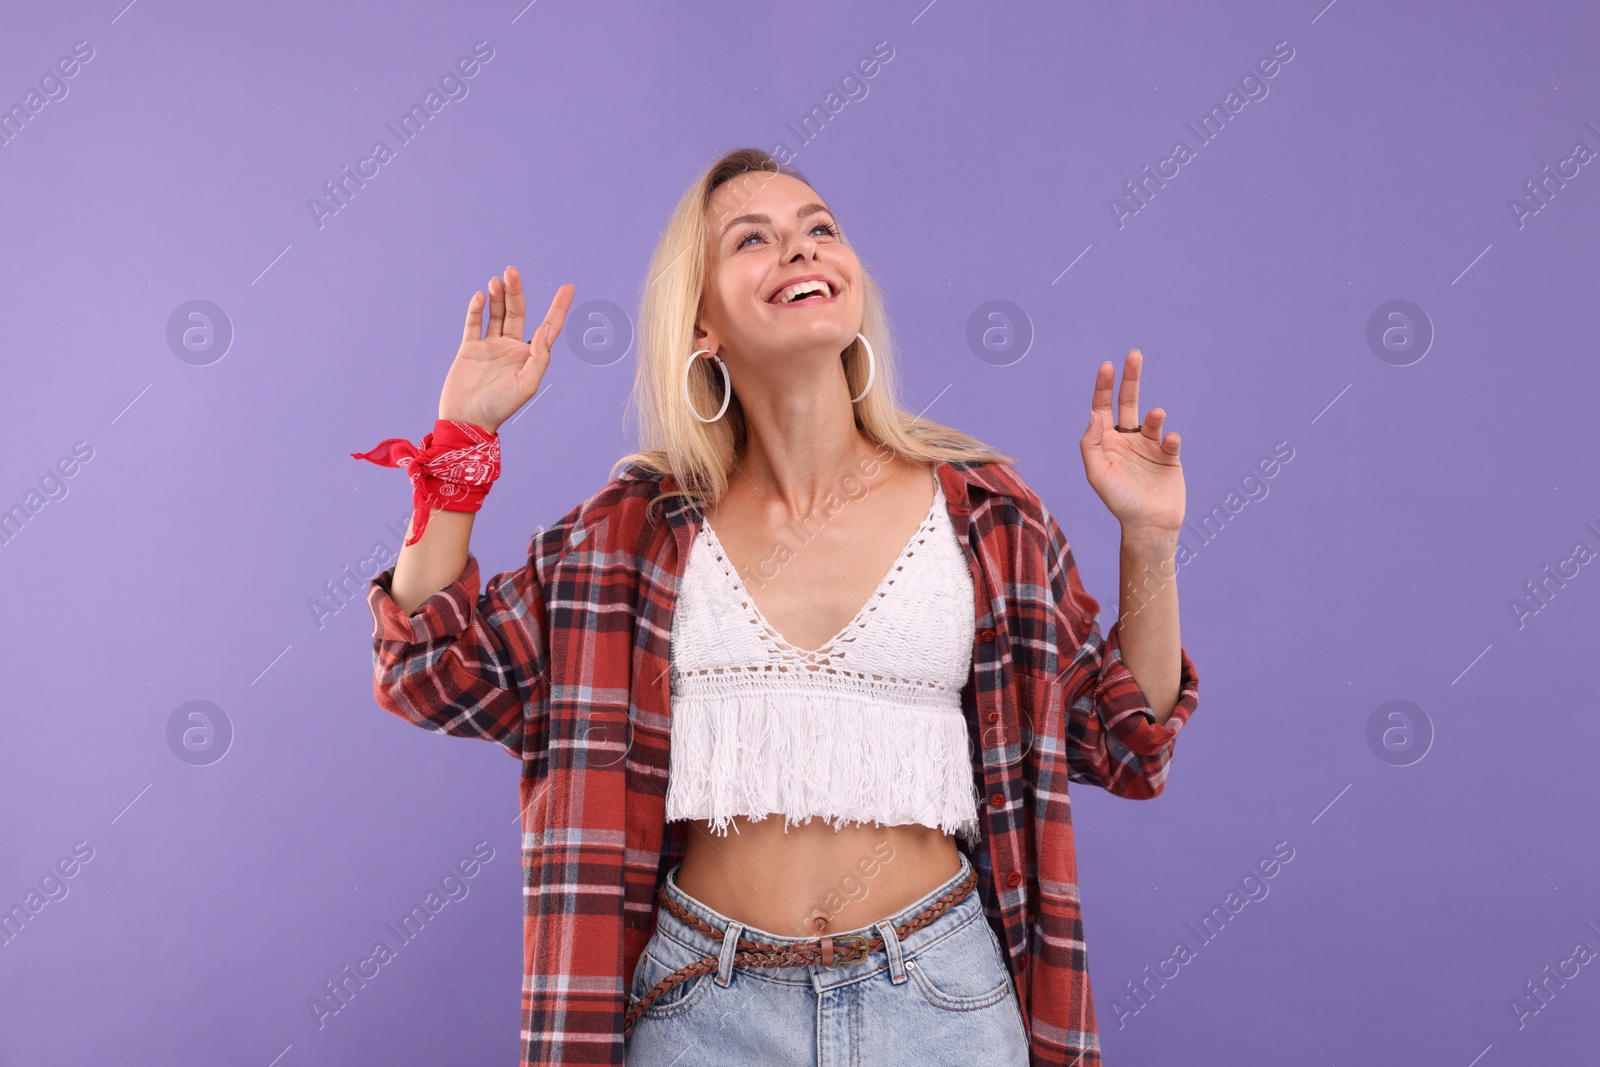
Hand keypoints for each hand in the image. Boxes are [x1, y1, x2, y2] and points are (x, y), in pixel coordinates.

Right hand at [438, 267, 572, 432]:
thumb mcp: (526, 384)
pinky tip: (482, 296)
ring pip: (496, 314)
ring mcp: (490, 347)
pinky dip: (477, 309)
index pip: (548, 326)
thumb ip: (539, 357)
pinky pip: (474, 323)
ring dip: (498, 296)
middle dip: (516, 291)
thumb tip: (544, 330)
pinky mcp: (470, 349)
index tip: (568, 287)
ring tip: (497, 281)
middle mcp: (511, 348)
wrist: (466, 420)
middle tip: (512, 271)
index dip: (558, 307)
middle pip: (518, 312)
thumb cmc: (500, 407)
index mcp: (529, 356)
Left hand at [1079, 350, 1184, 535]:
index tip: (1107, 366)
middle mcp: (1126, 439)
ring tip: (1157, 416)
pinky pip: (1169, 439)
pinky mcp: (1169, 456)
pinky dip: (1170, 437)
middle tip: (1134, 354)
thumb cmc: (1119, 502)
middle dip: (1130, 378)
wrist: (1148, 525)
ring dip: (1154, 415)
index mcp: (1106, 441)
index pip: (1103, 408)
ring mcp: (1148, 446)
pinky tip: (1169, 442)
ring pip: (1151, 420)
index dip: (1103, 387)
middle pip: (1128, 402)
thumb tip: (1093, 415)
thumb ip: (1091, 444)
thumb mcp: (1097, 474)